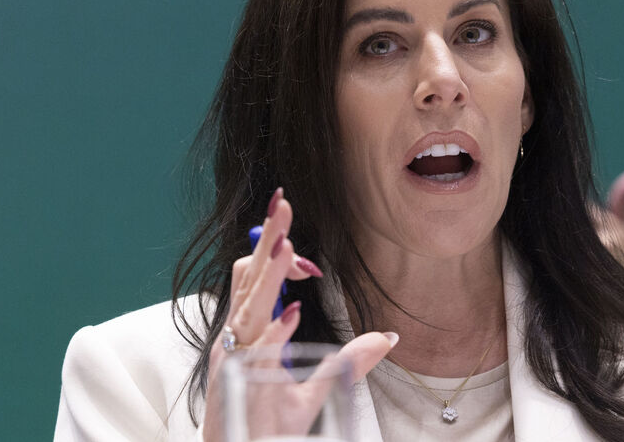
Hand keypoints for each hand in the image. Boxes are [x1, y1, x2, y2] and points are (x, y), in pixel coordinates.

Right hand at [201, 189, 396, 441]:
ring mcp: (236, 361)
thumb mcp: (316, 390)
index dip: (273, 251)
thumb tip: (387, 338)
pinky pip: (258, 353)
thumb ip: (347, 360)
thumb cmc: (266, 427)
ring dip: (269, 274)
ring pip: (250, 306)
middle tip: (282, 204)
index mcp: (250, 333)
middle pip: (248, 277)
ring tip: (287, 243)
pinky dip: (275, 334)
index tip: (294, 233)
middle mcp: (239, 339)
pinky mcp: (240, 386)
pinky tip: (293, 313)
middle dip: (266, 239)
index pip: (256, 277)